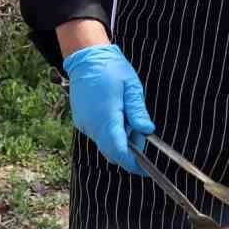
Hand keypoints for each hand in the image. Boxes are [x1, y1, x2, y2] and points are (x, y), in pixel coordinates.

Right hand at [63, 43, 154, 173]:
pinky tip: (117, 114)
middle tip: (141, 131)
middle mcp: (92, 126)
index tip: (146, 171)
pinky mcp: (81, 121)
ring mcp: (84, 125)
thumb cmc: (111, 69)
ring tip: (129, 116)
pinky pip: (98, 135)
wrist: (86, 57)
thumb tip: (147, 131)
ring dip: (120, 139)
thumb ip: (138, 111)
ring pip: (105, 144)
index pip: (119, 152)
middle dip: (130, 150)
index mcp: (107, 118)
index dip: (133, 165)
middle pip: (112, 152)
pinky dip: (110, 132)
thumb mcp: (131, 87)